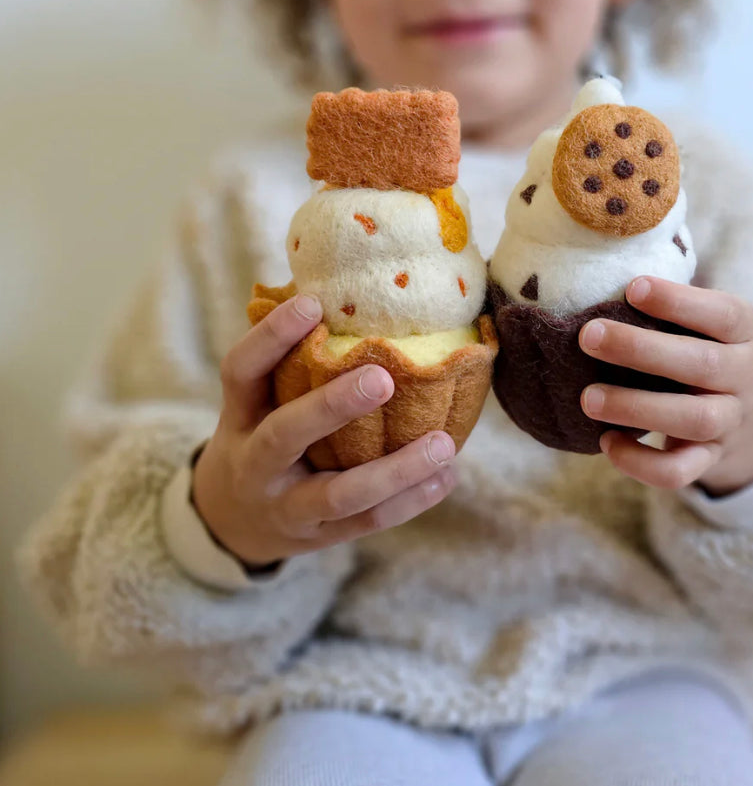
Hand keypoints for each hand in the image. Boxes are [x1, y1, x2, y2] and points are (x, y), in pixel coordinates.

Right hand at [192, 294, 457, 570]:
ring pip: (339, 495)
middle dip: (332, 408)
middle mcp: (255, 463)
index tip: (313, 302)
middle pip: (285, 435)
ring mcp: (285, 507)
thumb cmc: (260, 432)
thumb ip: (290, 359)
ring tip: (443, 444)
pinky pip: (367, 522)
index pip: (241, 371)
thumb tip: (343, 289)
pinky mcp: (318, 538)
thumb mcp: (256, 399)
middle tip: (382, 378)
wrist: (231, 521)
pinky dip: (411, 501)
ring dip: (395, 471)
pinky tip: (448, 475)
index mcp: (238, 416)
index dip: (271, 337)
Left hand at [578, 276, 752, 495]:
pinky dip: (641, 462)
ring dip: (637, 407)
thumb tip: (598, 276)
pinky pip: (680, 471)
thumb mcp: (706, 321)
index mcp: (744, 329)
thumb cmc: (705, 347)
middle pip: (702, 365)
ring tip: (588, 398)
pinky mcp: (710, 459)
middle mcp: (745, 374)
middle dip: (641, 350)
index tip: (631, 288)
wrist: (750, 417)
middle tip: (588, 336)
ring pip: (693, 419)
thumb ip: (670, 303)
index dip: (678, 302)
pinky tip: (606, 442)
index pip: (720, 314)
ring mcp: (731, 421)